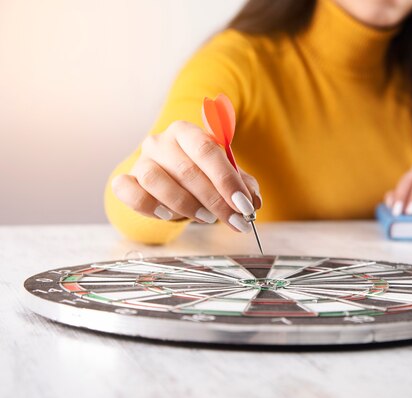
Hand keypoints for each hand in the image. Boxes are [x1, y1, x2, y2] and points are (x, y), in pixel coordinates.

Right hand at [111, 120, 261, 232]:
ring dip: (186, 204)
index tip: (244, 204)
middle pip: (186, 169)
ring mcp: (141, 161)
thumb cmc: (201, 176)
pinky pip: (130, 193)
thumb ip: (242, 185)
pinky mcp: (126, 181)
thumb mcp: (224, 176)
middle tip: (234, 220)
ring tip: (207, 217)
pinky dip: (149, 206)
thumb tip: (254, 201)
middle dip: (215, 200)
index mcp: (187, 131)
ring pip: (157, 181)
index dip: (227, 179)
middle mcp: (160, 142)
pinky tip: (168, 215)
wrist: (171, 182)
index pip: (207, 150)